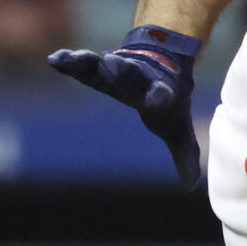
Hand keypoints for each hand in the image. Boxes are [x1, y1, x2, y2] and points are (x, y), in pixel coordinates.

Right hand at [48, 24, 202, 184]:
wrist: (164, 59)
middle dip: (119, 70)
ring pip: (101, 65)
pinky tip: (55, 59)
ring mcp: (118, 69)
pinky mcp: (100, 67)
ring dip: (88, 63)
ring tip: (73, 59)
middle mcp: (138, 78)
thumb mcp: (178, 127)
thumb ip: (184, 154)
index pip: (161, 95)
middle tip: (110, 63)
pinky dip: (70, 62)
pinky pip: (83, 65)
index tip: (158, 98)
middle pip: (129, 74)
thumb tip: (191, 186)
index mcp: (161, 92)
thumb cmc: (169, 101)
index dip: (159, 97)